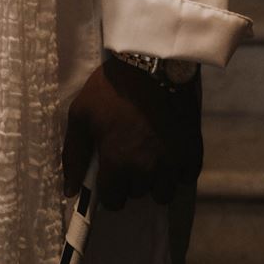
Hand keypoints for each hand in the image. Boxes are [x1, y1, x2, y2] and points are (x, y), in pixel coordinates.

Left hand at [61, 58, 201, 209]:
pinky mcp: (193, 154)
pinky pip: (184, 179)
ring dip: (155, 180)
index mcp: (117, 161)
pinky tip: (168, 150)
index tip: (110, 173)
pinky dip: (177, 170)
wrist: (153, 62)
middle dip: (131, 180)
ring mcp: (172, 164)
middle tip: (129, 153)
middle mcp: (146, 170)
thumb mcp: (81, 114)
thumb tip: (70, 191)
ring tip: (149, 155)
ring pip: (162, 193)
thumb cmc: (112, 88)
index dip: (109, 188)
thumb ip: (73, 155)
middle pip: (137, 194)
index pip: (113, 201)